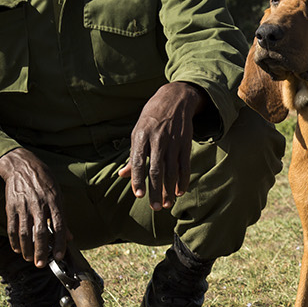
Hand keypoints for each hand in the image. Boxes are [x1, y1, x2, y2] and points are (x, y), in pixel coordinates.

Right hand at [0, 147, 69, 267]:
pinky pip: (11, 227)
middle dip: (40, 251)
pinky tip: (17, 249)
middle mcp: (39, 204)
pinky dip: (14, 240)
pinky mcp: (11, 206)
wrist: (22, 166)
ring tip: (29, 258)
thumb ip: (63, 217)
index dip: (59, 243)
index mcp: (54, 201)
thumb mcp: (58, 194)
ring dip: (26, 249)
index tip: (59, 256)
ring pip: (24, 233)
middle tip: (41, 264)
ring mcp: (23, 205)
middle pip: (40, 233)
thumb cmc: (44, 181)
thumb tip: (70, 237)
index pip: (59, 226)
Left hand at [116, 81, 205, 209]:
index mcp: (141, 136)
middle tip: (155, 207)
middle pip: (156, 169)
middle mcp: (157, 139)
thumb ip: (132, 155)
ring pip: (171, 170)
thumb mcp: (138, 131)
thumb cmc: (152, 118)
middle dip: (156, 190)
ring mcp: (173, 141)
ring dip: (169, 189)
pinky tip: (180, 191)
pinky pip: (184, 165)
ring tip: (167, 204)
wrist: (175, 99)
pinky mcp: (185, 142)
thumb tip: (122, 175)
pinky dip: (183, 179)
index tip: (139, 195)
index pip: (138, 161)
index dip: (138, 179)